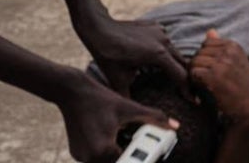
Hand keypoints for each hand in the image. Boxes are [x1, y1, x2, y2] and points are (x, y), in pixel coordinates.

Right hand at [57, 71, 177, 162]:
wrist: (73, 93)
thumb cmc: (102, 99)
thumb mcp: (130, 108)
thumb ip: (154, 118)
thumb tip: (175, 126)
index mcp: (104, 149)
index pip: (129, 161)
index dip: (141, 157)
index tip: (150, 151)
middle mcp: (90, 157)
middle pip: (118, 162)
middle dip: (130, 155)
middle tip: (142, 145)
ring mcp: (81, 157)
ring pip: (107, 161)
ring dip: (118, 154)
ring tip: (123, 136)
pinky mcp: (76, 153)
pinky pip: (96, 158)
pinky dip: (106, 152)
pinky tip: (112, 136)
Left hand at [81, 17, 187, 95]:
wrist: (99, 28)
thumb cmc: (108, 55)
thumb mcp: (118, 80)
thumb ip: (130, 96)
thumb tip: (134, 113)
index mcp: (159, 55)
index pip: (181, 76)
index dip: (188, 90)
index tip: (194, 101)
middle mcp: (165, 41)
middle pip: (183, 63)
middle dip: (186, 78)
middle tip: (187, 93)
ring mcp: (162, 32)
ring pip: (175, 52)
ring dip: (174, 64)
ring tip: (171, 78)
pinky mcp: (157, 27)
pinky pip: (166, 42)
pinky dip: (165, 52)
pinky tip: (154, 59)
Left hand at [189, 30, 248, 125]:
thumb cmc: (242, 86)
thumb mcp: (236, 62)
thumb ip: (222, 46)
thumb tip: (210, 31)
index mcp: (234, 46)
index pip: (206, 44)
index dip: (204, 58)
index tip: (208, 71)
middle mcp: (229, 51)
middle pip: (198, 52)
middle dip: (197, 66)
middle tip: (202, 81)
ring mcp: (222, 63)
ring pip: (194, 62)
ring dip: (193, 75)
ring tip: (200, 86)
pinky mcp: (214, 76)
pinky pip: (193, 73)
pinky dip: (193, 83)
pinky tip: (199, 92)